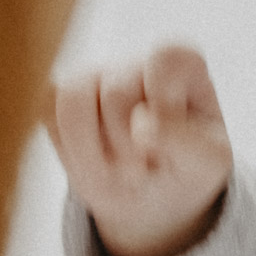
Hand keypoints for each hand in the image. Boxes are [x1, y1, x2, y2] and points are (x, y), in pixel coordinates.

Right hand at [46, 44, 231, 255]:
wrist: (155, 195)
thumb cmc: (188, 169)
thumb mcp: (208, 163)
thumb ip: (187, 142)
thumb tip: (141, 125)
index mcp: (182, 65)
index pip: (166, 60)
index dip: (163, 110)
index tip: (170, 148)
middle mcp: (136, 61)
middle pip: (116, 95)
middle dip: (127, 150)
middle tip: (142, 176)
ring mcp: (94, 75)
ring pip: (72, 99)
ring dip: (91, 155)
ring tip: (114, 177)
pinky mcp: (60, 95)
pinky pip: (48, 111)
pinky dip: (69, 152)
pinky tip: (93, 167)